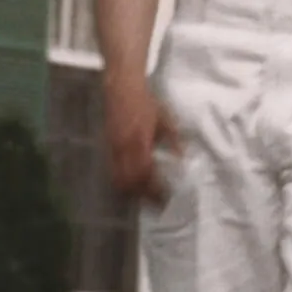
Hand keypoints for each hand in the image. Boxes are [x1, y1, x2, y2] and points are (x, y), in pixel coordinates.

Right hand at [104, 78, 182, 205]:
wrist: (122, 88)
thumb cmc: (146, 103)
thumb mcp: (166, 120)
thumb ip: (174, 141)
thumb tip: (183, 159)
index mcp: (139, 142)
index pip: (145, 174)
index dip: (154, 189)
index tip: (166, 197)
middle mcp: (123, 149)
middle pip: (129, 183)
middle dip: (143, 196)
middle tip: (158, 203)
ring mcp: (113, 149)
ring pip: (118, 180)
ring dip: (132, 192)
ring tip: (147, 198)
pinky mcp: (108, 148)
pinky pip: (114, 171)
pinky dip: (124, 182)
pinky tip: (135, 184)